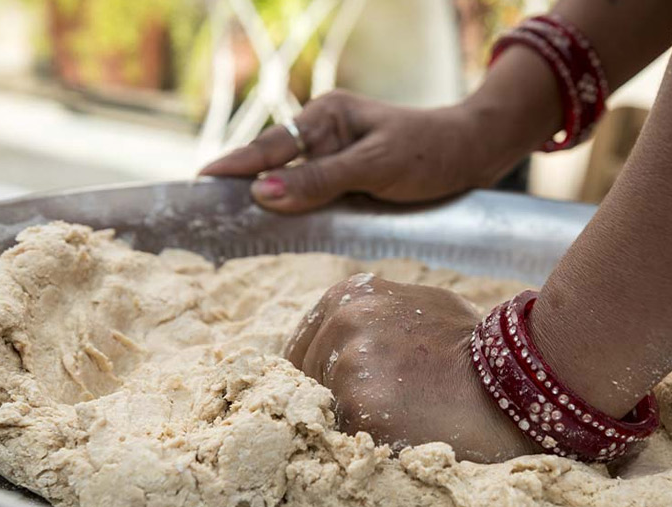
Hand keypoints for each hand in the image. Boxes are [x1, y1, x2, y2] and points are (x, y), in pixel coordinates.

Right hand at [200, 91, 506, 212]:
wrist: (473, 154)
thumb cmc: (428, 153)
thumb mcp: (373, 167)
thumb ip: (318, 182)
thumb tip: (259, 195)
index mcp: (326, 116)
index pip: (269, 146)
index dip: (233, 166)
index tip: (198, 183)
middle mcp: (325, 133)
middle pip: (274, 165)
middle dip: (243, 187)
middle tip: (205, 217)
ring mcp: (336, 156)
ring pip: (292, 184)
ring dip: (270, 203)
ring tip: (231, 225)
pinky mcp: (349, 177)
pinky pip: (313, 195)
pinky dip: (297, 210)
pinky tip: (279, 226)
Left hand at [286, 275, 536, 462]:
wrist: (513, 379)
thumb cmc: (473, 349)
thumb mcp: (418, 308)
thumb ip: (373, 319)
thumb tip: (345, 345)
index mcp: (348, 296)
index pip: (301, 351)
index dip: (321, 380)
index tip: (344, 398)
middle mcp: (342, 321)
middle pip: (305, 381)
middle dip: (332, 402)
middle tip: (378, 414)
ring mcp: (349, 362)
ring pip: (323, 411)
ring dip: (349, 425)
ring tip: (397, 424)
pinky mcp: (361, 404)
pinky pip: (345, 437)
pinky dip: (364, 445)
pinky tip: (400, 438)